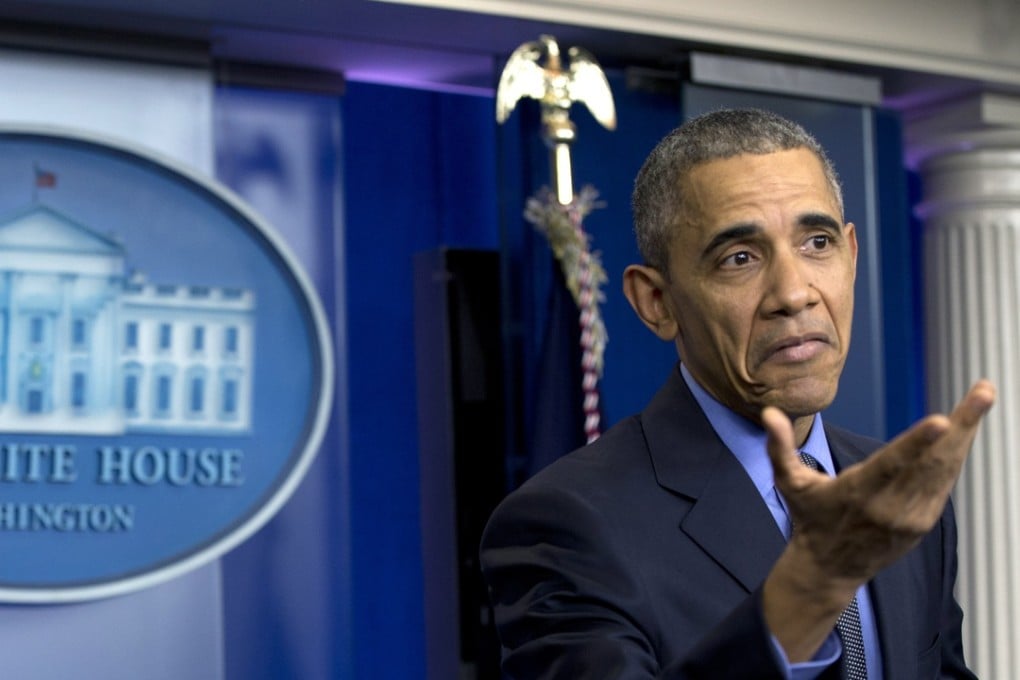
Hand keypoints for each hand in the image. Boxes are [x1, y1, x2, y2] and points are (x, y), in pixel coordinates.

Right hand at [760, 379, 994, 660]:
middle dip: (963, 424)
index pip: (892, 464)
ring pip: (946, 470)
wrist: (830, 567)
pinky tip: (966, 429)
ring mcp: (911, 516)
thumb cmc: (809, 517)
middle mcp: (890, 506)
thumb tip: (769, 412)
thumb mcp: (788, 483)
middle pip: (933, 461)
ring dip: (968, 433)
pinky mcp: (923, 522)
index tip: (943, 420)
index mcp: (856, 492)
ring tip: (982, 398)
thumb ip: (778, 446)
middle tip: (984, 391)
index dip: (919, 441)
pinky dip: (957, 454)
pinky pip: (945, 482)